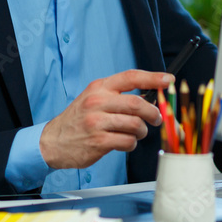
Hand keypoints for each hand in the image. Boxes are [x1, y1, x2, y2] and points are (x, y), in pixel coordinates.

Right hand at [40, 70, 172, 168]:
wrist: (53, 141)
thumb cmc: (79, 119)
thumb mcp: (94, 99)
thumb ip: (119, 96)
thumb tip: (151, 99)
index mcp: (99, 88)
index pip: (131, 77)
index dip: (153, 78)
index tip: (168, 80)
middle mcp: (97, 102)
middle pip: (137, 104)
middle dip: (153, 113)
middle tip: (156, 119)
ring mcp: (97, 122)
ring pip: (135, 124)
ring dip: (142, 132)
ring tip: (136, 133)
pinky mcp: (98, 141)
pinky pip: (128, 142)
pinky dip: (131, 144)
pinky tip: (123, 142)